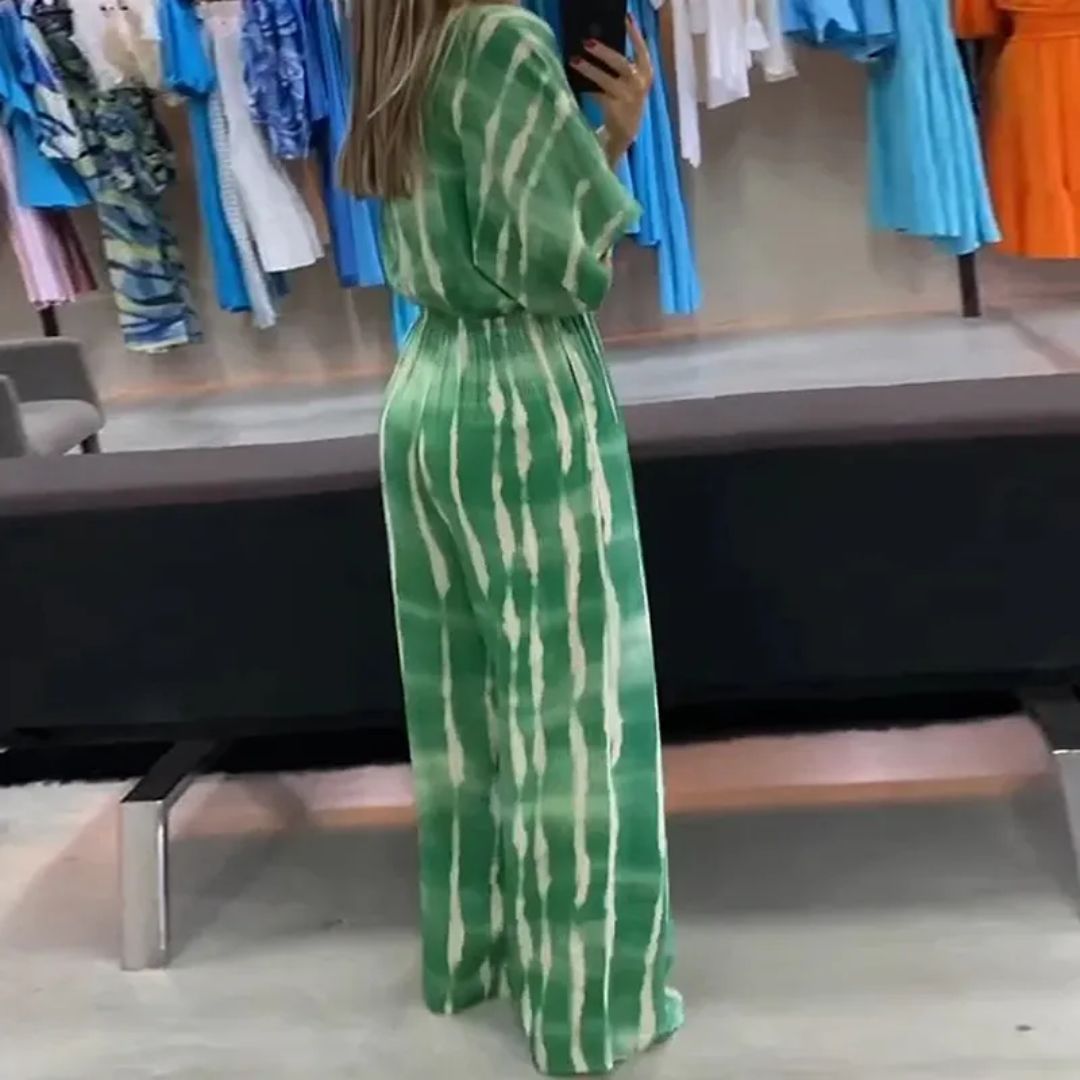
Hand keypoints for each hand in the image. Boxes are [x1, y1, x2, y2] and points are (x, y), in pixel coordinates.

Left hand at [571, 16, 652, 164]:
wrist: (626, 132)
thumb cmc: (625, 99)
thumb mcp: (630, 80)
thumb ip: (623, 64)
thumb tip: (600, 41)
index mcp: (646, 72)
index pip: (642, 49)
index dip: (634, 33)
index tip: (626, 17)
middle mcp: (639, 84)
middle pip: (621, 63)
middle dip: (604, 52)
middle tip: (587, 42)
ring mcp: (628, 98)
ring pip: (605, 80)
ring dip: (589, 70)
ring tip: (574, 60)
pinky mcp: (615, 110)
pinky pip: (597, 95)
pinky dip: (587, 88)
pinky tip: (576, 82)